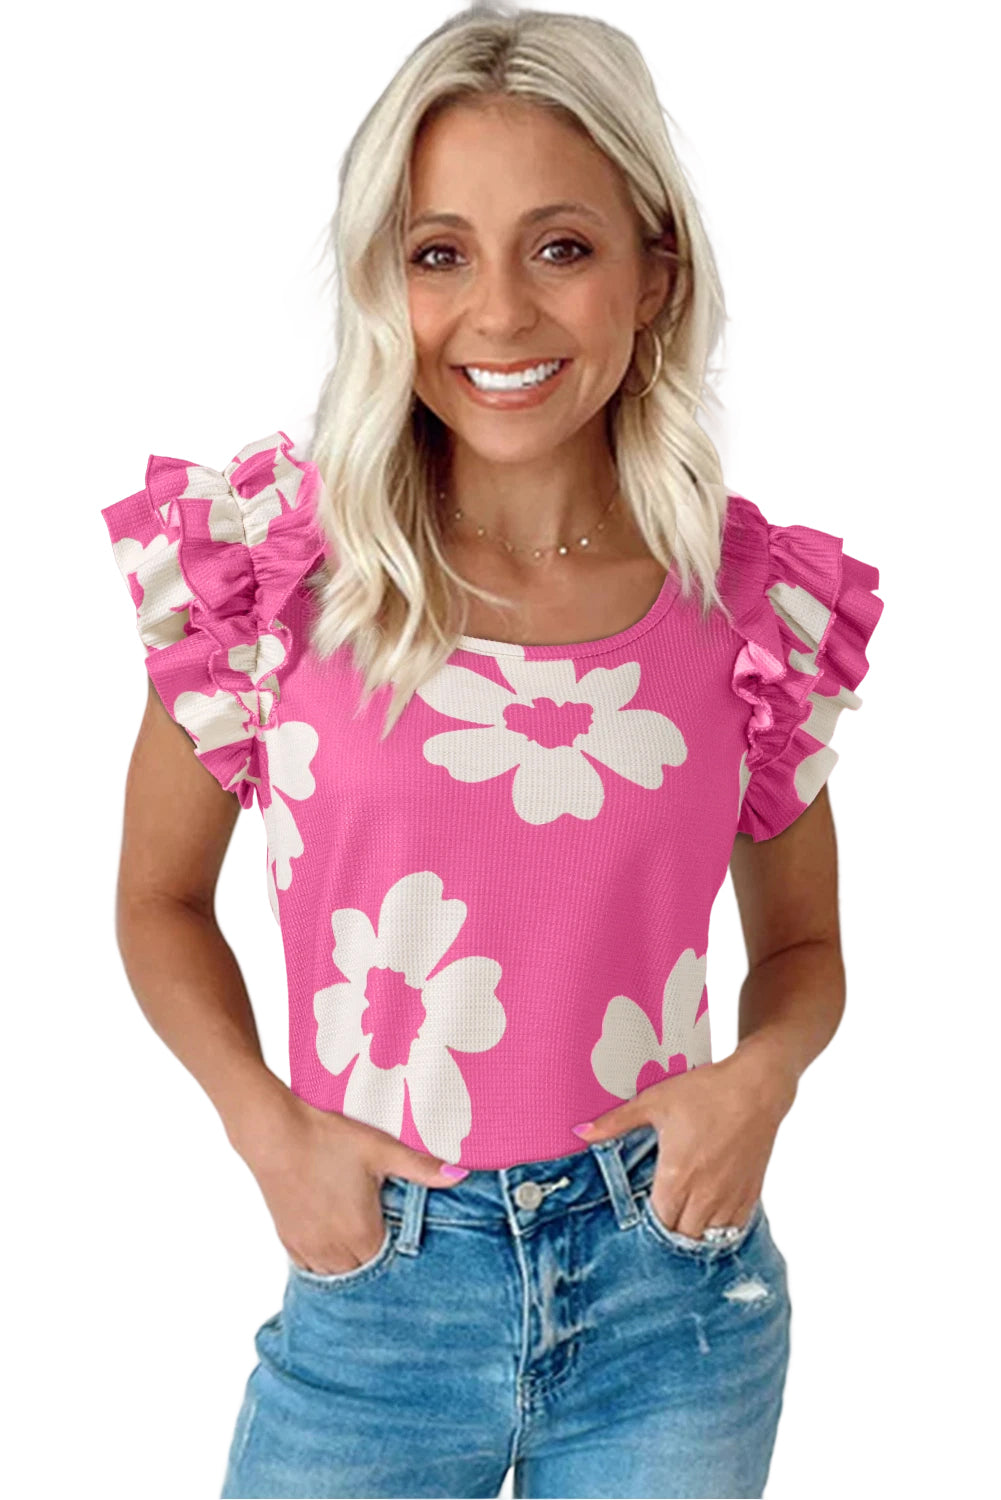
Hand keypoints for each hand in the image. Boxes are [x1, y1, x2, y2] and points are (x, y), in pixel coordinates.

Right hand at [232, 1087, 468, 1275]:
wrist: (274, 1133)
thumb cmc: (327, 1139)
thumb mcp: (380, 1149)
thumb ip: (421, 1166)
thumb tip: (461, 1174)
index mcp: (362, 1234)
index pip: (390, 1263)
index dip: (400, 1254)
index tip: (407, 1246)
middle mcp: (334, 1250)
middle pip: (364, 1273)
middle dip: (377, 1261)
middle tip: (387, 1242)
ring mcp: (308, 1248)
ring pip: (337, 1275)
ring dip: (351, 1266)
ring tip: (362, 1245)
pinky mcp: (289, 1239)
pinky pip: (312, 1267)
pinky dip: (326, 1262)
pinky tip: (334, 1245)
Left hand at [572, 1049, 794, 1240]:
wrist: (755, 1088)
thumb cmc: (705, 1092)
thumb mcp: (654, 1101)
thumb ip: (617, 1122)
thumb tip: (581, 1132)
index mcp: (677, 1176)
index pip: (659, 1223)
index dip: (648, 1224)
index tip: (641, 1215)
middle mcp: (705, 1194)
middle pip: (683, 1236)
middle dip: (669, 1231)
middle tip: (660, 1217)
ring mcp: (730, 1196)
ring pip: (709, 1237)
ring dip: (694, 1232)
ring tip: (683, 1218)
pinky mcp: (751, 1192)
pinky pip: (734, 1228)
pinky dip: (720, 1228)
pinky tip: (710, 1216)